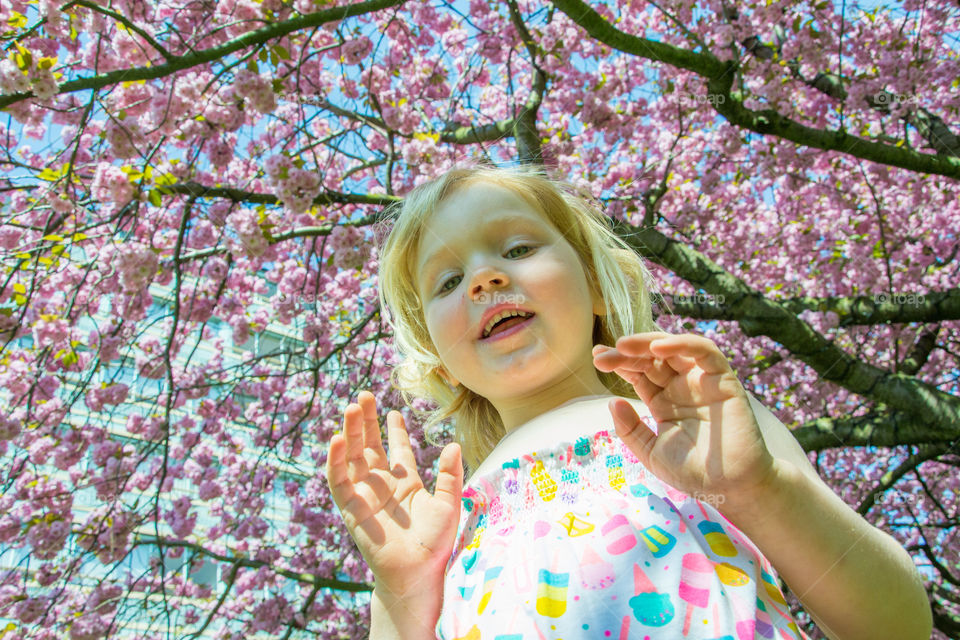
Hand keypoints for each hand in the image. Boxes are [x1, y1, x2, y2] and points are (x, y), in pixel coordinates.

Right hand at [325, 391, 463, 597]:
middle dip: (366, 422)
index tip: (392, 411)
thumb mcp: (449, 504)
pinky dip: (336, 460)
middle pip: (370, 446)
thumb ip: (449, 475)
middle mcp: (383, 486)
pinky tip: (337, 439)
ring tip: (351, 407)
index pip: (397, 450)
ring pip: (353, 457)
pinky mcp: (352, 509)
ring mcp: (366, 495)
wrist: (418, 574)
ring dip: (350, 433)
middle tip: (363, 396)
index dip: (394, 430)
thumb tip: (453, 444)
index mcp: (406, 483)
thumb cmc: (436, 544)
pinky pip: (340, 481)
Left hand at [593, 333, 775, 503]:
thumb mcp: (651, 452)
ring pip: (674, 348)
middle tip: (603, 355)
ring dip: (648, 342)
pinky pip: (705, 352)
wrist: (731, 489)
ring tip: (623, 346)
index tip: (597, 357)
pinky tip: (659, 347)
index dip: (618, 362)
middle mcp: (681, 386)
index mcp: (663, 400)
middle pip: (651, 357)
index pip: (638, 372)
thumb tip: (612, 402)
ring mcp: (702, 381)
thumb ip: (631, 429)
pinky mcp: (723, 379)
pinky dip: (683, 343)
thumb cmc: (694, 473)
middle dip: (625, 353)